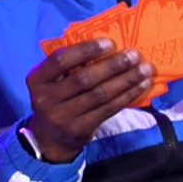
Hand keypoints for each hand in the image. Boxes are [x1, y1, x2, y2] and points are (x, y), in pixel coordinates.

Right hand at [24, 39, 152, 163]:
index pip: (60, 60)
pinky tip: (141, 85)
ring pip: (100, 95)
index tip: (110, 43)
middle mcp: (46, 99)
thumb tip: (108, 45)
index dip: (86, 50)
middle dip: (113, 65)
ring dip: (126, 80)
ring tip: (145, 69)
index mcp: (37, 80)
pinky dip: (127, 96)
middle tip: (134, 55)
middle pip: (84, 79)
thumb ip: (69, 65)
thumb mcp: (51, 81)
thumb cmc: (57, 97)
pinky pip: (109, 109)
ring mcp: (63, 117)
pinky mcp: (80, 130)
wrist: (50, 138)